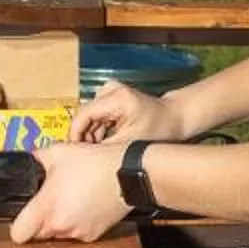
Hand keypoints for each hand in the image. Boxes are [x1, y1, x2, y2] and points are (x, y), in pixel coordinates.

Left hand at [7, 138, 129, 244]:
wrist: (128, 173)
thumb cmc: (96, 163)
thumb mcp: (60, 152)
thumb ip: (38, 158)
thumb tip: (31, 159)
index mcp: (47, 207)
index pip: (19, 234)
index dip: (18, 225)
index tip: (23, 216)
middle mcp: (61, 225)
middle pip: (38, 234)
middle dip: (41, 220)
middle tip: (51, 200)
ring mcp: (79, 232)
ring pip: (58, 234)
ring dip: (60, 221)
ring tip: (72, 199)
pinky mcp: (94, 234)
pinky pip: (77, 233)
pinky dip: (78, 223)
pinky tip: (86, 205)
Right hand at [68, 80, 186, 145]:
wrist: (175, 117)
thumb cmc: (160, 127)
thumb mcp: (131, 142)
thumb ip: (104, 148)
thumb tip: (82, 156)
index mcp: (116, 97)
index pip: (82, 115)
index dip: (74, 136)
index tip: (74, 153)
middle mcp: (110, 90)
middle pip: (84, 116)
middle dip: (84, 137)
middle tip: (87, 157)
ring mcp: (110, 91)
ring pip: (88, 117)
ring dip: (91, 135)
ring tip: (98, 152)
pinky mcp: (111, 96)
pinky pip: (96, 115)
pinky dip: (97, 131)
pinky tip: (104, 144)